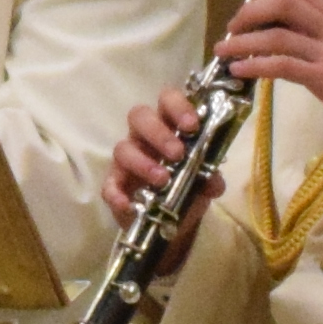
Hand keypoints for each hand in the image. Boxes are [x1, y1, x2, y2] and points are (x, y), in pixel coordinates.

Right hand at [104, 83, 204, 220]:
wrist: (173, 223)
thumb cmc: (188, 189)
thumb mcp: (205, 185)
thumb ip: (210, 179)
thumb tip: (213, 181)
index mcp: (168, 126)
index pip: (167, 100)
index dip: (177, 107)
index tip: (192, 126)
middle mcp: (144, 137)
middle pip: (139, 116)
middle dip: (158, 133)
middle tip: (177, 154)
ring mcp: (127, 160)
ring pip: (123, 148)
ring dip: (143, 163)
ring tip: (163, 180)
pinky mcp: (115, 185)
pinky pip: (109, 184)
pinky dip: (115, 193)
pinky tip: (127, 204)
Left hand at [213, 0, 322, 157]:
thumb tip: (285, 34)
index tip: (248, 10)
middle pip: (284, 2)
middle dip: (250, 11)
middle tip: (232, 27)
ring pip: (277, 35)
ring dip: (243, 41)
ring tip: (224, 50)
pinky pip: (283, 66)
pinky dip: (255, 66)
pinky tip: (239, 72)